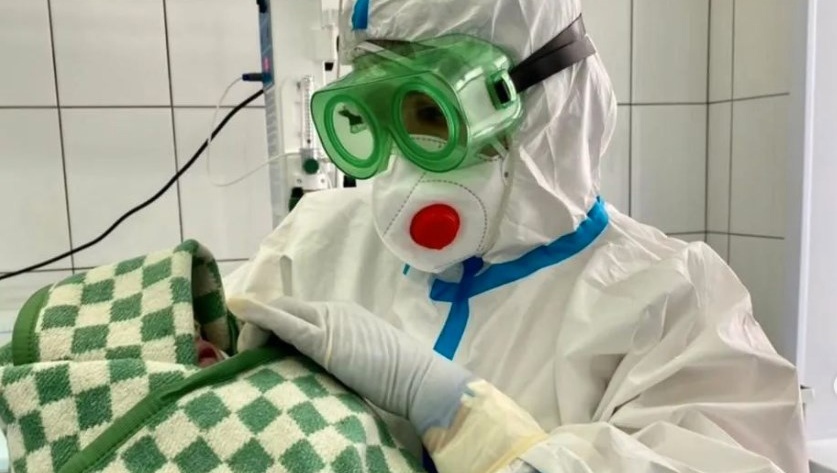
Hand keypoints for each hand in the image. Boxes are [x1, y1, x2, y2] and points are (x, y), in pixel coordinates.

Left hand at [227, 296, 474, 434]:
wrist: (419, 379)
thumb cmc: (399, 376)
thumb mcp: (364, 360)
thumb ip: (341, 356)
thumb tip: (320, 370)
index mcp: (343, 315)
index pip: (299, 313)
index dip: (275, 326)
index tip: (263, 349)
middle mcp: (334, 311)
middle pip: (286, 308)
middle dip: (260, 326)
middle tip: (246, 352)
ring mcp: (330, 321)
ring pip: (280, 312)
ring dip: (256, 328)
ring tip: (245, 353)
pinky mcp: (324, 339)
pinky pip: (284, 323)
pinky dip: (260, 316)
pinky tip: (242, 314)